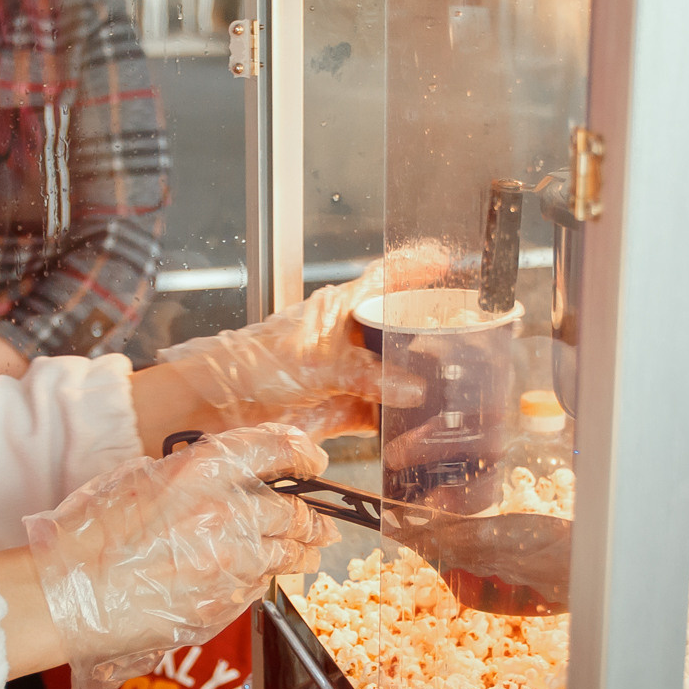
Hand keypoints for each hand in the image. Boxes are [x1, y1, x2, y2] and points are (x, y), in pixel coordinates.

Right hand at [23, 424, 337, 688]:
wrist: (67, 594)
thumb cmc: (88, 533)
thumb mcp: (139, 479)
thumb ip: (189, 477)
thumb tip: (225, 482)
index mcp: (202, 471)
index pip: (277, 448)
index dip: (304, 453)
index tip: (313, 461)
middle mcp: (227, 514)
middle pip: (295, 512)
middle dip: (312, 518)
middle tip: (319, 522)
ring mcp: (230, 565)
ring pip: (287, 556)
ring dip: (301, 552)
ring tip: (308, 551)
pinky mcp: (223, 605)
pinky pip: (257, 588)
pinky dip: (261, 581)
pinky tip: (252, 578)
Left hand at [154, 256, 436, 439]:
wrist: (218, 405)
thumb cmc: (252, 364)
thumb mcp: (315, 363)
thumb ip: (365, 374)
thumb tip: (412, 388)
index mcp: (340, 308)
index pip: (387, 277)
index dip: (418, 266)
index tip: (451, 261)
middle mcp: (350, 338)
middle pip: (401, 331)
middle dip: (433, 337)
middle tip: (471, 342)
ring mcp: (349, 374)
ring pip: (397, 375)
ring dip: (421, 385)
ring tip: (458, 389)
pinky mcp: (344, 408)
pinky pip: (382, 414)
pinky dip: (401, 422)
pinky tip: (421, 427)